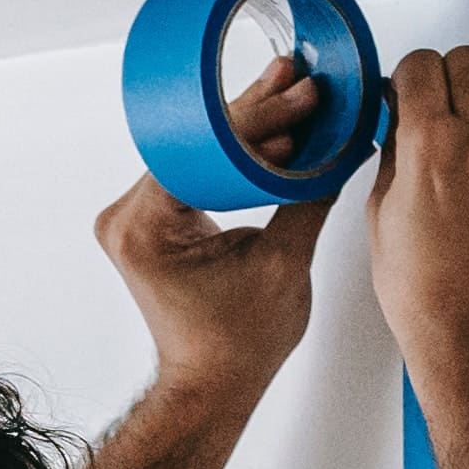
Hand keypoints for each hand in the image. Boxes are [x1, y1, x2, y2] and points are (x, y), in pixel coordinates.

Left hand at [95, 55, 333, 400]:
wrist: (213, 386)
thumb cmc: (235, 347)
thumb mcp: (284, 264)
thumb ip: (310, 196)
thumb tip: (340, 145)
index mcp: (143, 228)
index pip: (204, 148)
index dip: (257, 119)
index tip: (299, 98)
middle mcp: (127, 217)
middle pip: (197, 142)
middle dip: (256, 114)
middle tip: (300, 83)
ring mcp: (137, 217)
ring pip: (199, 150)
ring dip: (249, 127)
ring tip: (294, 94)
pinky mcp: (155, 219)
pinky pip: (199, 169)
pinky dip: (236, 152)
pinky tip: (275, 129)